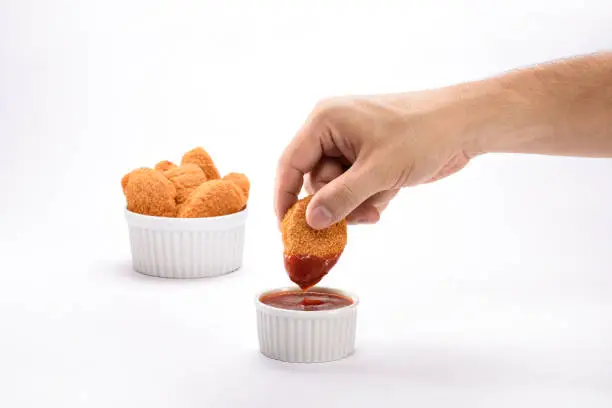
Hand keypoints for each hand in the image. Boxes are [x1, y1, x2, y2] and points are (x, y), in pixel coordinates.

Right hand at [274, 89, 476, 228]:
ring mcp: (352, 145)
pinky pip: (355, 187)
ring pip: (336, 188)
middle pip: (315, 181)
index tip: (287, 229)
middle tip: (360, 215)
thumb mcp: (378, 171)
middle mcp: (333, 131)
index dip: (285, 197)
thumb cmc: (422, 135)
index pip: (291, 163)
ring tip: (379, 203)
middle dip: (337, 202)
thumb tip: (310, 221)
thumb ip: (341, 198)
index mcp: (326, 121)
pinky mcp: (369, 158)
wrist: (464, 125)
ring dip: (356, 203)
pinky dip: (370, 196)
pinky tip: (390, 192)